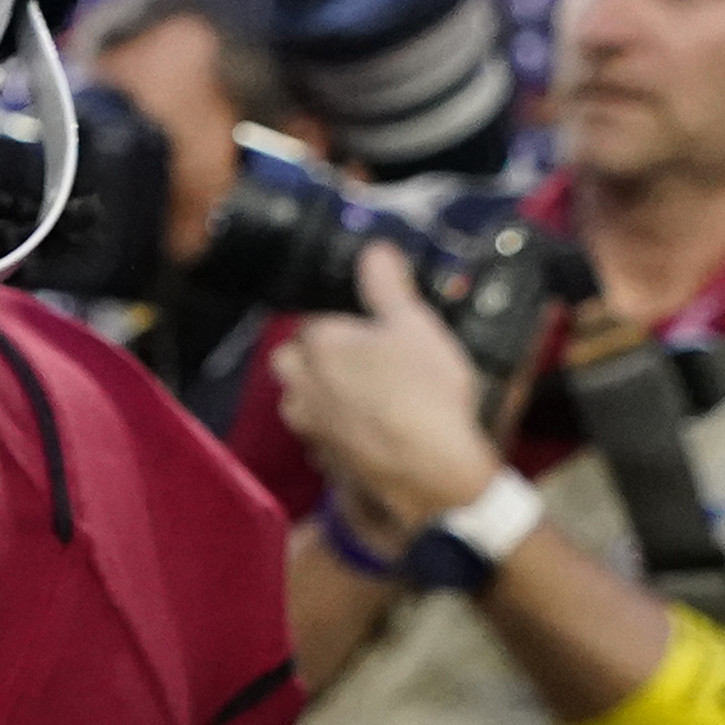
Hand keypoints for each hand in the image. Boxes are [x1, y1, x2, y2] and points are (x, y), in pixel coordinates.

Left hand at [266, 243, 510, 540]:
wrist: (434, 473)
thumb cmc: (426, 394)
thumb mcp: (416, 326)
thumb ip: (388, 287)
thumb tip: (375, 252)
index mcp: (319, 345)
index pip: (310, 318)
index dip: (336, 318)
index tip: (363, 323)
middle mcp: (303, 385)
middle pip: (291, 359)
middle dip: (312, 354)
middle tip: (356, 354)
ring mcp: (311, 425)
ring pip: (297, 399)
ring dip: (316, 393)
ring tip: (359, 391)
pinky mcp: (325, 459)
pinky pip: (318, 435)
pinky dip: (334, 429)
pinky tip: (366, 429)